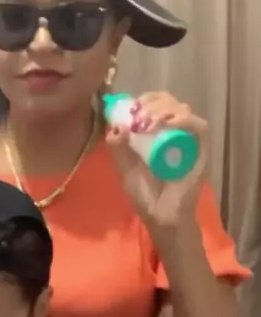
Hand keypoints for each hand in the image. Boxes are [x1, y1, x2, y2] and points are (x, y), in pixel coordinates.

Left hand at [106, 92, 207, 230]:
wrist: (162, 217)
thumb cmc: (146, 196)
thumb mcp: (125, 169)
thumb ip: (118, 149)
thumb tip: (115, 126)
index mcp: (159, 135)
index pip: (157, 104)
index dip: (146, 99)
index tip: (131, 107)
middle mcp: (176, 134)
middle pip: (171, 102)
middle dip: (153, 102)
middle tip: (139, 114)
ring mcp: (190, 142)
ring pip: (184, 110)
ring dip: (165, 110)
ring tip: (149, 122)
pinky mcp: (201, 152)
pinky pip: (199, 127)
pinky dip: (183, 121)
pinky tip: (167, 125)